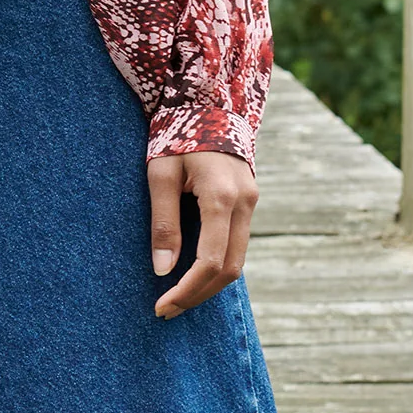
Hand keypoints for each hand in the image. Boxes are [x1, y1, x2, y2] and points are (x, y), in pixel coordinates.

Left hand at [148, 150, 257, 317]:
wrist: (209, 103)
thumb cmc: (177, 134)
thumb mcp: (160, 174)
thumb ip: (163, 222)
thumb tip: (163, 269)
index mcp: (222, 196)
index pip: (211, 260)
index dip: (187, 289)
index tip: (162, 305)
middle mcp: (245, 203)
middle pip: (230, 268)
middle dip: (198, 294)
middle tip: (166, 309)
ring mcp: (252, 202)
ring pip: (238, 259)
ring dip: (209, 283)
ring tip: (177, 296)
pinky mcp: (249, 202)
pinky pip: (237, 244)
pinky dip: (217, 264)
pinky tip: (192, 273)